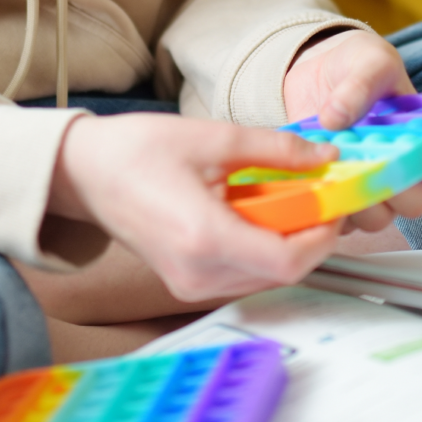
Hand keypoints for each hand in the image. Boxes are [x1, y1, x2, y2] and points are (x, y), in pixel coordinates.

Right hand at [48, 113, 344, 301]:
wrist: (85, 173)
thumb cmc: (138, 150)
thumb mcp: (213, 137)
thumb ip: (274, 149)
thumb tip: (325, 155)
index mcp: (205, 238)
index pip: (288, 260)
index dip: (324, 234)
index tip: (337, 202)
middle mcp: (199, 274)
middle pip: (282, 271)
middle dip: (312, 234)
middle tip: (324, 194)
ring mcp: (191, 285)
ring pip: (265, 275)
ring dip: (290, 241)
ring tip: (295, 197)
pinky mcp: (187, 283)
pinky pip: (244, 272)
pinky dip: (264, 246)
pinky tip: (262, 211)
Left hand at [283, 29, 421, 231]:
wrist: (324, 67)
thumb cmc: (362, 63)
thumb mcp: (371, 61)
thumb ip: (359, 86)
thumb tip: (333, 119)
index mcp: (418, 145)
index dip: (409, 185)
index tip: (379, 165)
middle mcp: (394, 172)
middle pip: (394, 211)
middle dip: (369, 196)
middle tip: (344, 169)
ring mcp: (361, 182)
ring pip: (360, 219)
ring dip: (340, 199)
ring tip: (321, 165)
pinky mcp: (331, 185)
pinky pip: (328, 210)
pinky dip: (316, 197)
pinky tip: (304, 170)